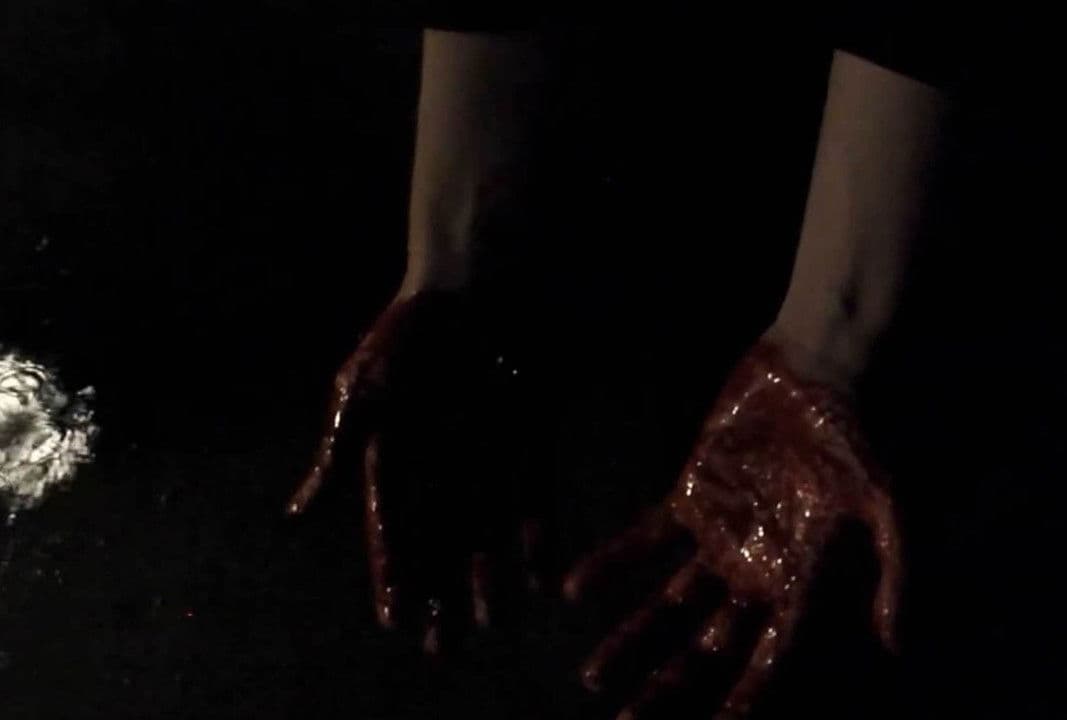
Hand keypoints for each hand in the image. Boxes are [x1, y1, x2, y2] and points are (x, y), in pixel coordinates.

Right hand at [286, 292, 542, 652]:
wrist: (478, 285)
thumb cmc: (410, 334)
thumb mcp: (361, 393)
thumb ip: (337, 456)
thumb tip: (296, 515)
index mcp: (394, 459)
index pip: (391, 530)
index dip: (393, 575)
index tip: (396, 621)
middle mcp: (441, 468)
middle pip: (441, 545)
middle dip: (441, 595)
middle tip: (443, 647)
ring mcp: (487, 459)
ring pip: (487, 534)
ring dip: (488, 579)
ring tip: (488, 623)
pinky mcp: (528, 444)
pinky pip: (533, 501)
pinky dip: (537, 537)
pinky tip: (539, 574)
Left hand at [564, 340, 901, 718]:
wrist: (809, 376)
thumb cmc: (850, 442)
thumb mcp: (884, 507)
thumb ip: (891, 573)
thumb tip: (893, 645)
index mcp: (797, 581)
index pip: (767, 657)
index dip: (743, 699)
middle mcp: (752, 570)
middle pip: (705, 644)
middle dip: (668, 685)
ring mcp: (716, 536)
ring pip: (667, 601)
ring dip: (631, 636)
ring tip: (592, 674)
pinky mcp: (687, 498)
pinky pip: (643, 540)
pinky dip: (611, 564)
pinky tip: (574, 589)